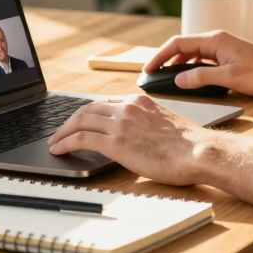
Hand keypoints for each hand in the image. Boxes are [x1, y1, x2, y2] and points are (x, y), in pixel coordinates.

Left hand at [47, 95, 214, 184]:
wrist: (199, 151)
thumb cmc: (189, 145)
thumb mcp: (164, 124)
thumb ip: (146, 124)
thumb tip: (137, 136)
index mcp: (139, 100)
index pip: (103, 102)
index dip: (86, 113)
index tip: (78, 121)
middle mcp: (127, 107)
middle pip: (87, 108)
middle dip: (69, 120)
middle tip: (60, 131)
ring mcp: (121, 123)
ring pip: (79, 121)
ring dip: (62, 131)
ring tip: (54, 142)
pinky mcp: (116, 142)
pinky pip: (81, 138)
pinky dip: (65, 142)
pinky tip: (59, 149)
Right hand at [145, 30, 252, 95]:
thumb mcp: (229, 78)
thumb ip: (201, 78)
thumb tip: (178, 80)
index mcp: (214, 39)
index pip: (178, 43)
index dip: (160, 55)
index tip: (148, 68)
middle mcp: (217, 39)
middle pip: (183, 45)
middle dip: (166, 58)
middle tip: (153, 74)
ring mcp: (223, 47)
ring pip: (193, 52)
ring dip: (179, 63)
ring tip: (167, 77)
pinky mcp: (228, 55)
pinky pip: (203, 57)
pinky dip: (192, 66)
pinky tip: (190, 78)